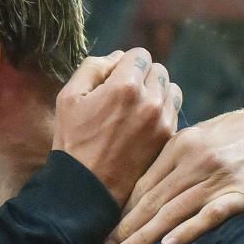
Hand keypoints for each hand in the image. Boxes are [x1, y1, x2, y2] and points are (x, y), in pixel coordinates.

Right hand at [54, 48, 181, 207]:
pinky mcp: (168, 138)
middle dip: (141, 76)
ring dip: (155, 92)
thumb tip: (116, 57)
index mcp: (125, 86)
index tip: (113, 79)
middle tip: (123, 95)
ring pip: (170, 89)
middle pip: (158, 69)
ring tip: (136, 108)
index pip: (139, 55)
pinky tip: (143, 124)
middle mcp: (150, 100)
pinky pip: (174, 111)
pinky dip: (162, 111)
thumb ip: (93, 67)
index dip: (123, 64)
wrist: (87, 188)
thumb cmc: (73, 142)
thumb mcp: (68, 98)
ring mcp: (163, 120)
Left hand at [107, 107, 243, 243]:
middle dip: (127, 227)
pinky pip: (211, 214)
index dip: (122, 211)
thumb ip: (170, 162)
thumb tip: (136, 192)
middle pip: (154, 200)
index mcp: (181, 146)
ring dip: (147, 235)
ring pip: (175, 210)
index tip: (103, 232)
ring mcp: (220, 177)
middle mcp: (197, 160)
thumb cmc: (233, 141)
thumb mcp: (199, 140)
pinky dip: (189, 230)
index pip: (144, 184)